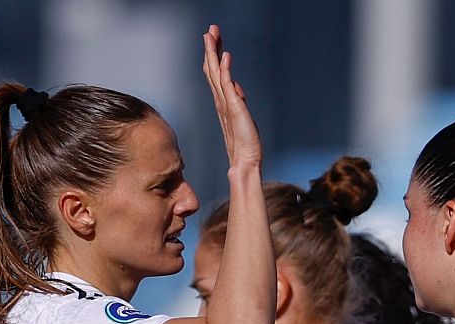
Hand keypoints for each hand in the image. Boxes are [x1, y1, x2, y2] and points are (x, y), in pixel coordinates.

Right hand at [202, 25, 261, 169]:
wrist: (245, 162)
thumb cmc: (245, 143)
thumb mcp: (242, 116)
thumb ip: (237, 100)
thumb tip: (235, 87)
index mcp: (223, 101)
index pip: (215, 74)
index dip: (213, 56)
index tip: (213, 39)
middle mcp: (221, 100)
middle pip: (212, 69)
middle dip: (211, 48)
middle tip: (210, 29)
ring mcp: (226, 104)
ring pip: (216, 73)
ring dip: (214, 53)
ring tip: (212, 34)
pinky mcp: (234, 109)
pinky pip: (227, 85)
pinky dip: (225, 70)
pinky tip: (225, 56)